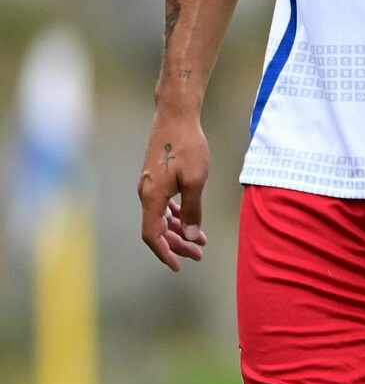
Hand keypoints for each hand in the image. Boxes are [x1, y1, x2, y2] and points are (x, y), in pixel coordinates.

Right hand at [137, 109, 211, 267]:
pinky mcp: (156, 178)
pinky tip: (189, 219)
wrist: (175, 117)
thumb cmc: (187, 146)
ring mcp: (150, 185)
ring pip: (161, 217)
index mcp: (152, 197)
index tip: (179, 266)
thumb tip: (190, 235)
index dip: (165, 253)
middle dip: (177, 245)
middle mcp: (146, 193)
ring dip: (179, 231)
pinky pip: (163, 204)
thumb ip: (193, 209)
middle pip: (157, 229)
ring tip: (200, 241)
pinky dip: (176, 215)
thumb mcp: (196, 180)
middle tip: (199, 255)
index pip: (152, 235)